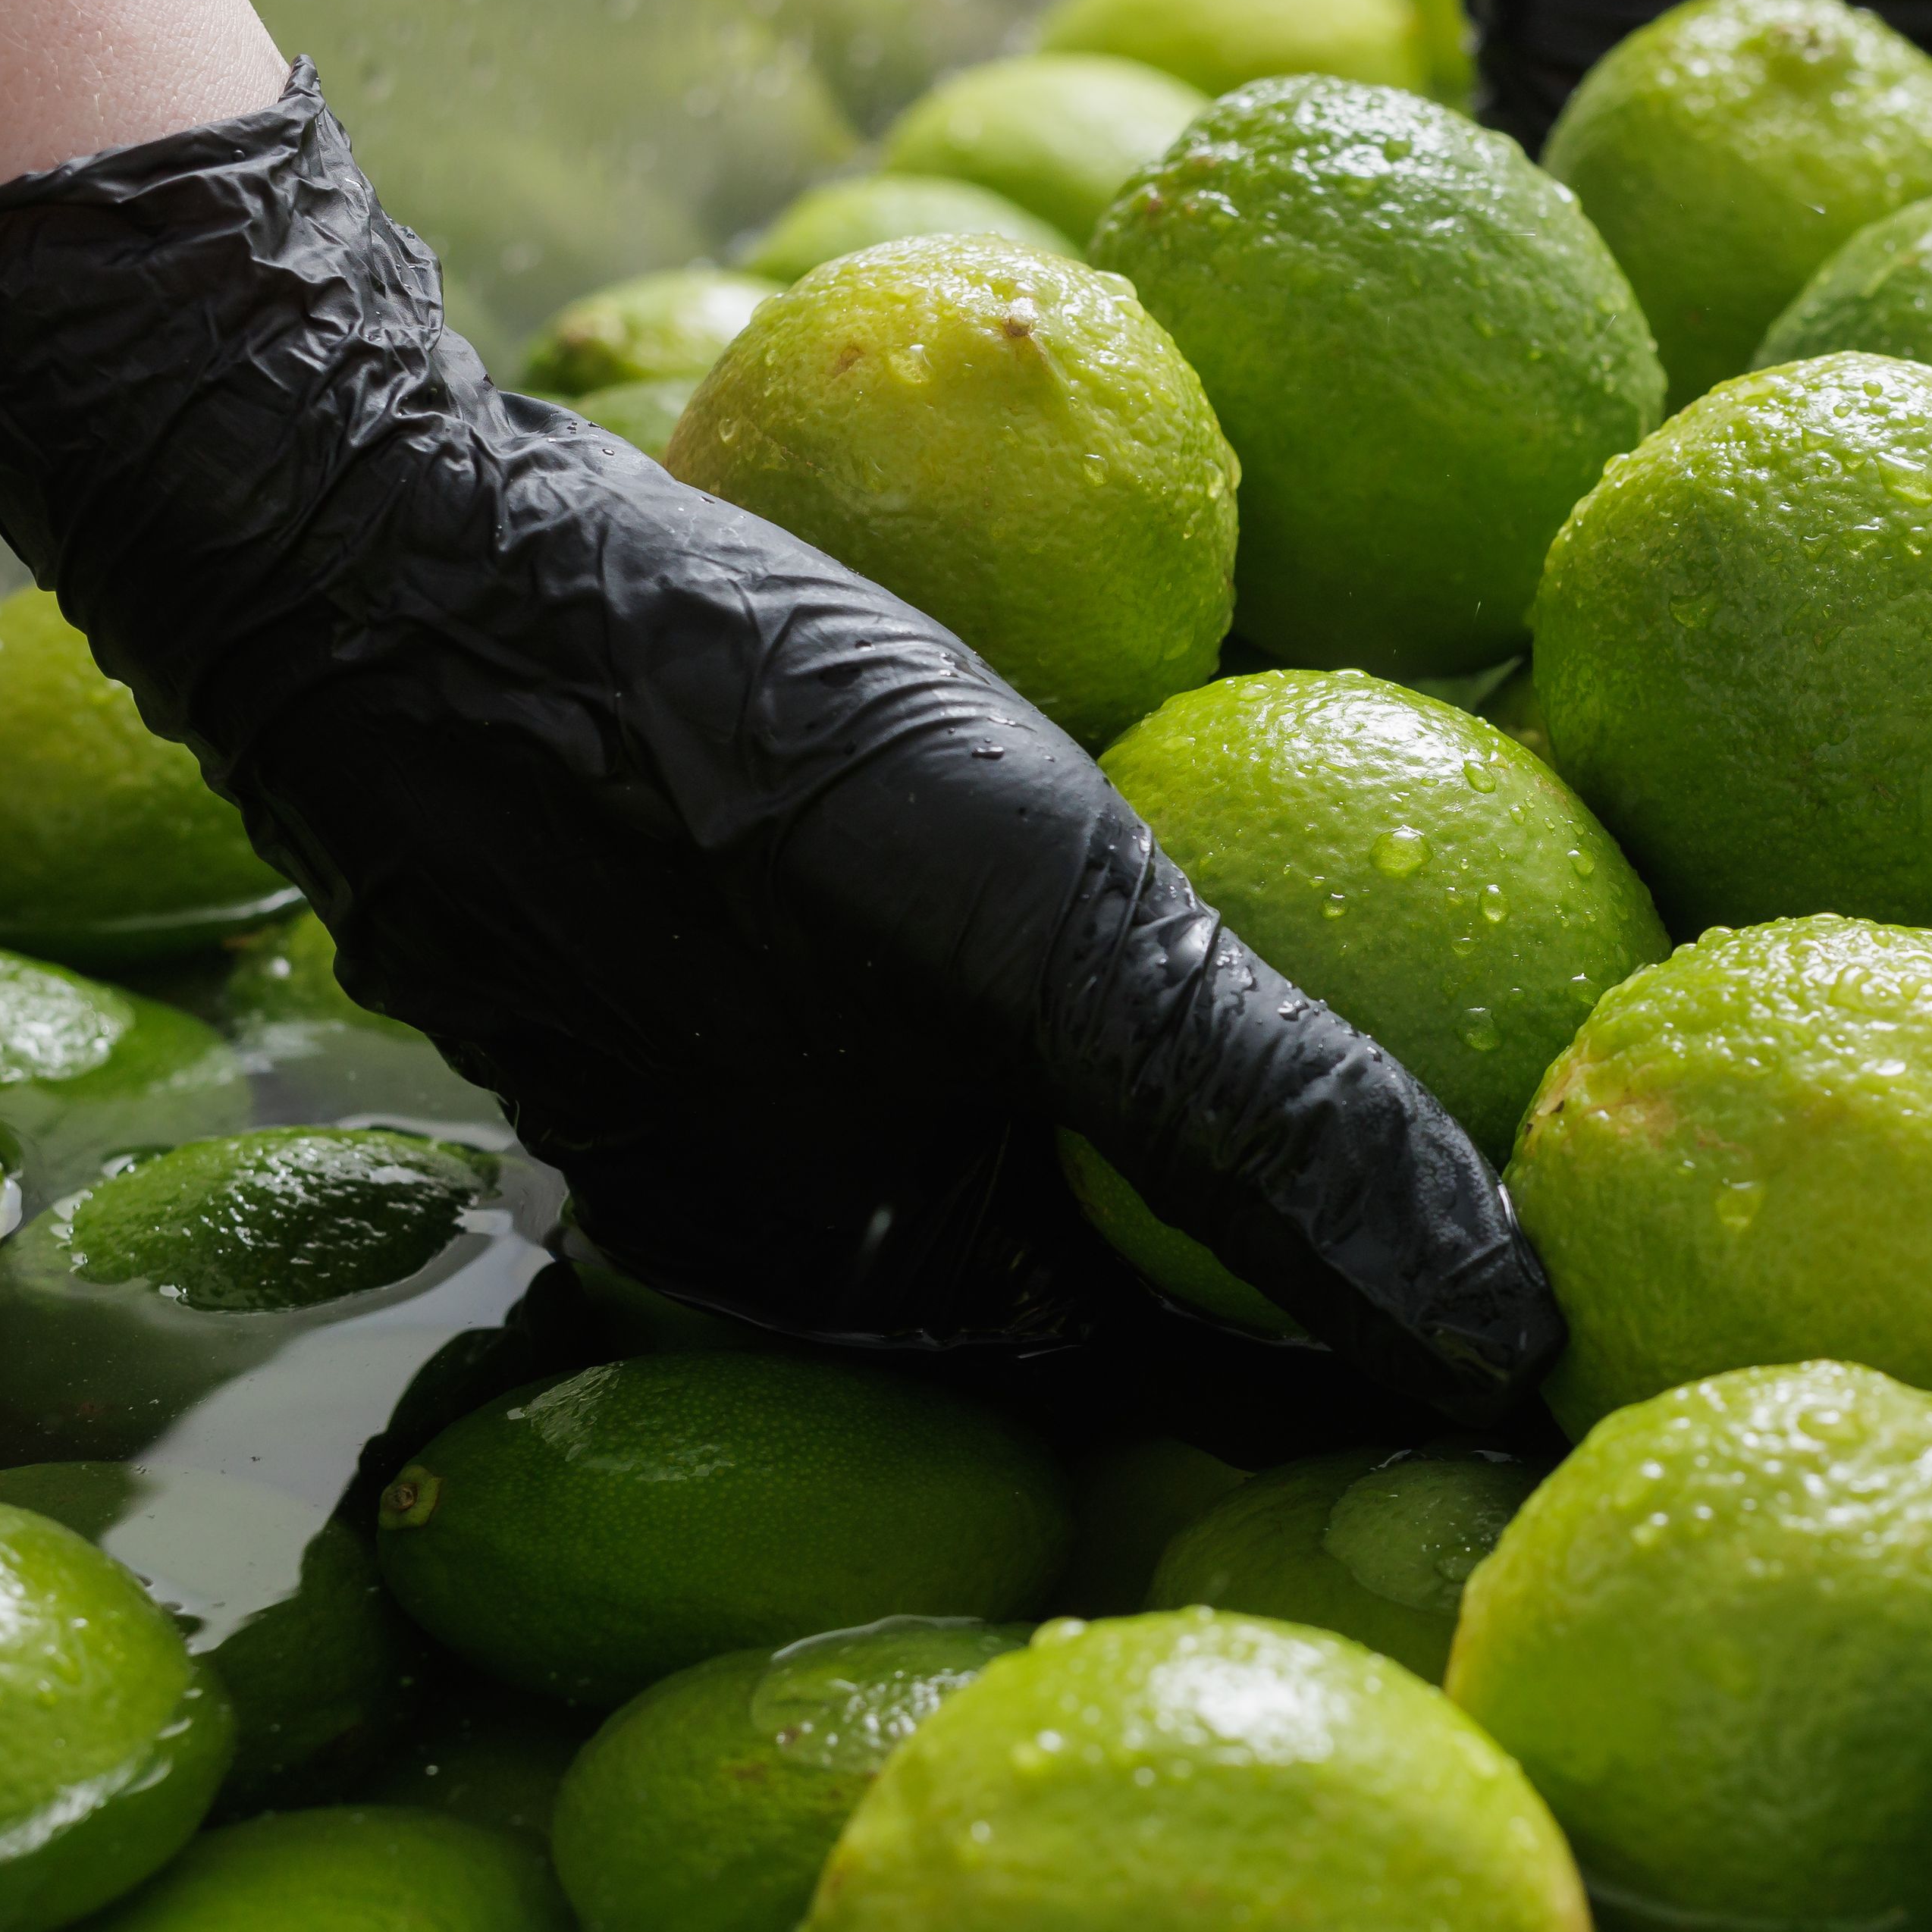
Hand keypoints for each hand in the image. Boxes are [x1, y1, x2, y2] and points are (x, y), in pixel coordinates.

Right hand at [0, 72, 1563, 1416]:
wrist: (373, 549)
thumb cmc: (725, 732)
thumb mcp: (1045, 921)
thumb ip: (1267, 1127)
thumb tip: (1503, 1331)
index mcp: (881, 1293)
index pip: (1194, 1381)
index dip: (1375, 1355)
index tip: (1558, 1325)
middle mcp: (796, 1256)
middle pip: (1108, 1288)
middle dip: (1286, 1257)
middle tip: (1525, 1162)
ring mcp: (721, 1126)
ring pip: (1014, 1169)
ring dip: (1166, 1137)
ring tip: (1390, 1033)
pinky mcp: (673, 989)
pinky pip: (912, 1047)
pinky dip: (1031, 1019)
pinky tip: (1138, 909)